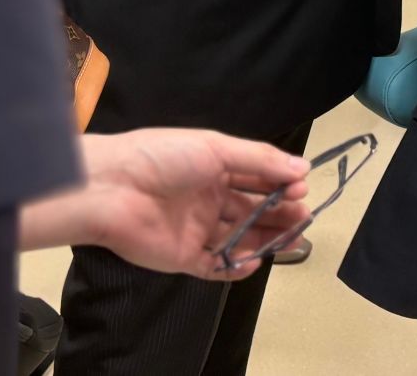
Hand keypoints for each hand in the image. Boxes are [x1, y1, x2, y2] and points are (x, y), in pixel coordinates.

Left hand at [39, 130, 309, 280]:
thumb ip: (260, 160)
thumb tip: (303, 168)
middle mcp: (208, 198)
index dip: (280, 182)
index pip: (256, 176)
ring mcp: (197, 229)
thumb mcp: (216, 148)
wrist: (112, 189)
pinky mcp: (184, 257)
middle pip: (252, 208)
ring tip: (294, 239)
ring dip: (267, 238)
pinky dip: (237, 267)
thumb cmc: (164, 158)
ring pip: (241, 237)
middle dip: (280, 212)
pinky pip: (217, 266)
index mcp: (214, 167)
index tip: (301, 187)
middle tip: (304, 216)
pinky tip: (257, 260)